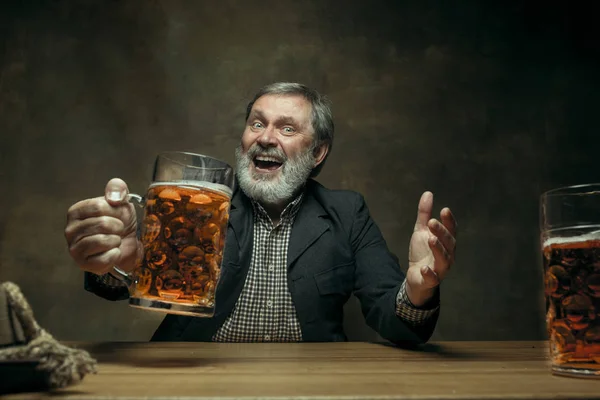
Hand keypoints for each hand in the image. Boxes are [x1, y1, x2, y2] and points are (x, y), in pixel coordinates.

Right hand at [65, 178, 140, 274]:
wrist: (127, 244)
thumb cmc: (120, 221)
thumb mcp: (121, 201)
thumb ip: (117, 189)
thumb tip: (113, 198)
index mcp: (76, 211)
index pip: (99, 207)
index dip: (115, 211)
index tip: (117, 216)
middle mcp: (70, 230)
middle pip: (102, 224)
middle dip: (118, 227)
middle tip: (118, 230)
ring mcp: (74, 248)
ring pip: (102, 241)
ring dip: (116, 240)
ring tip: (115, 240)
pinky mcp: (82, 264)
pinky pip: (104, 259)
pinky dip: (115, 255)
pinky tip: (113, 252)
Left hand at [405, 191, 456, 305]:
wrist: (416, 277)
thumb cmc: (422, 252)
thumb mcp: (421, 231)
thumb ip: (424, 214)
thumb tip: (428, 193)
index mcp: (447, 242)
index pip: (451, 230)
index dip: (449, 221)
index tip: (444, 210)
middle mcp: (448, 255)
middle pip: (448, 243)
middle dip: (442, 232)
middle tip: (432, 222)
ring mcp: (441, 268)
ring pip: (444, 259)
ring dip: (438, 249)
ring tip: (431, 239)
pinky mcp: (431, 280)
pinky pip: (433, 278)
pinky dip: (429, 273)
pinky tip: (423, 268)